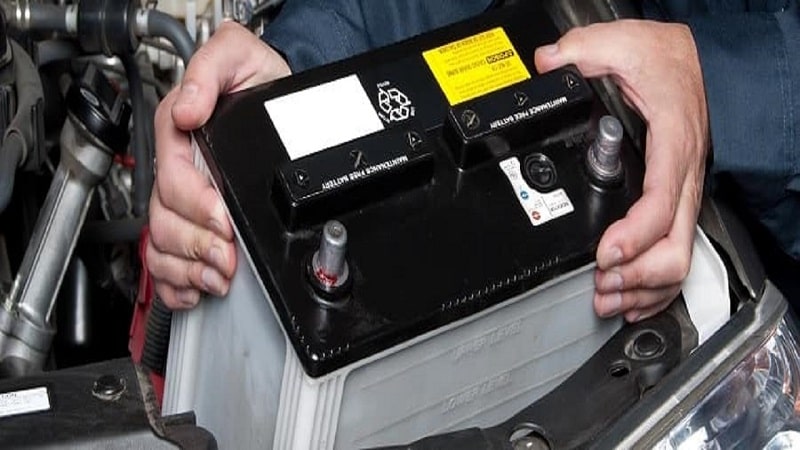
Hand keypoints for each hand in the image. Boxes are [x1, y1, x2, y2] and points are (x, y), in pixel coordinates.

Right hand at [147, 21, 290, 308]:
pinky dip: (178, 284)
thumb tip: (189, 110)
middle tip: (227, 257)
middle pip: (167, 220)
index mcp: (181, 137)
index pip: (174, 180)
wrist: (275, 97)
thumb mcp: (238, 57)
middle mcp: (179, 171)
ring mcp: (183, 200)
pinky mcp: (193, 222)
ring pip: (163, 246)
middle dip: (199, 245)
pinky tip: (197, 289)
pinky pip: (167, 264)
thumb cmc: (259, 81)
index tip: (223, 221)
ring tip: (219, 277)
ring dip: (190, 269)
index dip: (196, 206)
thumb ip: (210, 72)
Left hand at [534, 20, 708, 321]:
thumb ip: (580, 51)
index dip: (635, 237)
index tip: (603, 254)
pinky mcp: (674, 201)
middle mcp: (680, 177)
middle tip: (599, 285)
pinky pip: (675, 252)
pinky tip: (631, 297)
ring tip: (606, 298)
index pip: (661, 204)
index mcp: (670, 145)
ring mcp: (681, 193)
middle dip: (636, 277)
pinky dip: (654, 284)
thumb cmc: (663, 60)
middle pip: (675, 248)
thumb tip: (545, 63)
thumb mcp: (621, 43)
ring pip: (679, 259)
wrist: (690, 61)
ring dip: (643, 288)